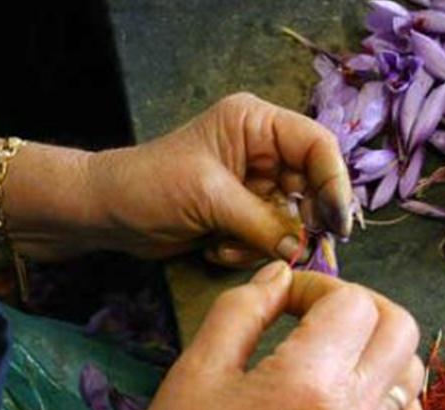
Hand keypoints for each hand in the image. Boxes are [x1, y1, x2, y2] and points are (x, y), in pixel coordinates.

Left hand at [88, 93, 352, 264]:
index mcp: (256, 124)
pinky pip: (270, 237)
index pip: (317, 146)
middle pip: (311, 185)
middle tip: (294, 249)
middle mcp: (263, 150)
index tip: (337, 225)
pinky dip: (248, 249)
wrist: (106, 214)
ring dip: (265, 241)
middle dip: (300, 222)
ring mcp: (255, 184)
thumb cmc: (149, 186)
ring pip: (292, 219)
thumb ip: (264, 223)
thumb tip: (304, 250)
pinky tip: (215, 248)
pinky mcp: (245, 213)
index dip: (334, 183)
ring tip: (227, 244)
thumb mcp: (210, 198)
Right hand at [119, 262, 430, 409]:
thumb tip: (280, 274)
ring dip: (380, 343)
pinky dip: (399, 398)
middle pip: (398, 326)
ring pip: (412, 371)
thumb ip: (243, 308)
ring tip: (334, 346)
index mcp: (309, 381)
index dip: (316, 286)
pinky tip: (362, 392)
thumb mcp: (197, 369)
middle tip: (315, 311)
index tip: (282, 299)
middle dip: (359, 303)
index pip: (351, 302)